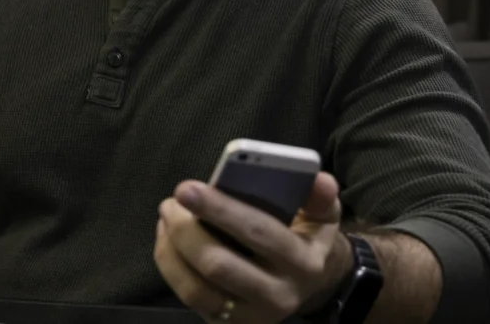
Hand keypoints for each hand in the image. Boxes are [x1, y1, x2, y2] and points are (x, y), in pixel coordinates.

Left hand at [153, 172, 351, 322]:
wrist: (311, 287)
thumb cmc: (305, 240)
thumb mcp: (322, 218)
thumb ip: (320, 199)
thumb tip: (319, 180)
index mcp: (302, 262)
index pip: (258, 233)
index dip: (220, 209)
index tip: (186, 188)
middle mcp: (278, 295)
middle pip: (219, 265)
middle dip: (185, 230)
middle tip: (170, 201)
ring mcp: (251, 315)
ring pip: (197, 288)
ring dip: (171, 248)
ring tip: (167, 216)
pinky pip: (189, 298)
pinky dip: (170, 265)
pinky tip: (167, 238)